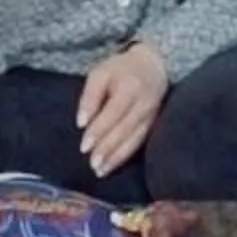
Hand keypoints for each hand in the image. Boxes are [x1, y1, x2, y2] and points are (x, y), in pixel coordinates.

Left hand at [78, 42, 169, 178]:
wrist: (154, 66)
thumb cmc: (120, 70)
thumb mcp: (100, 74)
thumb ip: (90, 97)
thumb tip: (81, 123)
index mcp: (130, 88)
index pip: (113, 113)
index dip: (99, 130)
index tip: (84, 147)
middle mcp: (143, 104)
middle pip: (124, 129)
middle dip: (107, 148)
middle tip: (92, 164)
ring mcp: (151, 116)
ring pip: (133, 140)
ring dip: (116, 157)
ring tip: (100, 171)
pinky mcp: (153, 125)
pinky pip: (139, 143)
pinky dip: (125, 156)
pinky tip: (112, 165)